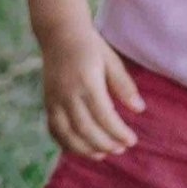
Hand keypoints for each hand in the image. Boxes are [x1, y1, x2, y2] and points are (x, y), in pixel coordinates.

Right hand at [41, 31, 142, 158]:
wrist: (59, 34)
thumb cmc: (90, 46)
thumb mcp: (111, 60)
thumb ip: (124, 85)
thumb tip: (139, 109)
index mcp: (87, 81)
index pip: (104, 116)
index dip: (118, 132)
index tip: (132, 140)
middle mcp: (68, 93)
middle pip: (86, 129)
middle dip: (105, 143)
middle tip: (121, 149)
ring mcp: (54, 99)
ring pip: (67, 134)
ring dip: (86, 149)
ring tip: (103, 154)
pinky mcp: (47, 102)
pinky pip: (53, 129)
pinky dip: (66, 143)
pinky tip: (81, 148)